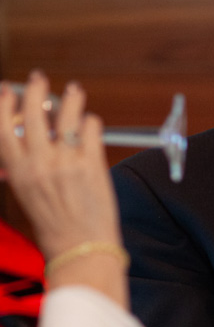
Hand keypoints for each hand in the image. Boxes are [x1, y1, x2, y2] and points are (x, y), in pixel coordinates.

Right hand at [0, 72, 126, 300]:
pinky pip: (92, 129)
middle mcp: (39, 161)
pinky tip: (91, 122)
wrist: (81, 247)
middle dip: (35, 90)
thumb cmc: (53, 225)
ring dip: (70, 98)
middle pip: (34, 112)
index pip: (3, 126)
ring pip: (67, 115)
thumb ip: (24, 167)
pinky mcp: (93, 163)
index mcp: (17, 170)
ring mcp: (67, 160)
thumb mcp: (25, 195)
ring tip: (73, 90)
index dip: (4, 104)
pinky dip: (91, 121)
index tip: (7, 90)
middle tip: (39, 78)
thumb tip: (26, 144)